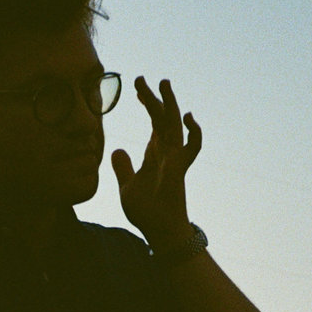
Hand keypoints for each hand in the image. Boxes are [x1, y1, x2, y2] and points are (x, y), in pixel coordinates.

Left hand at [111, 77, 201, 251]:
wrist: (158, 232)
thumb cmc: (147, 212)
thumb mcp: (127, 186)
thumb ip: (124, 168)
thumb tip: (118, 150)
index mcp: (155, 153)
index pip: (154, 122)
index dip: (147, 104)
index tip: (136, 89)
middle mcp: (167, 152)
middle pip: (162, 118)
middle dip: (153, 97)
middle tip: (141, 79)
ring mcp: (174, 159)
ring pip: (174, 125)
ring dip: (169, 103)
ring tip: (164, 83)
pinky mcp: (179, 169)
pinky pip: (191, 147)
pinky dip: (194, 132)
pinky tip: (188, 116)